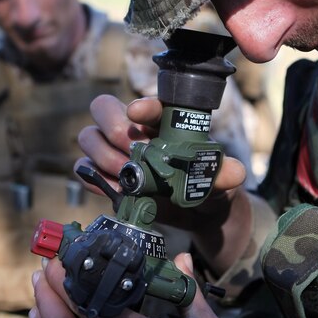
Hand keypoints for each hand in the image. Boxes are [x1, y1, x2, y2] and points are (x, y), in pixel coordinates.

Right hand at [78, 95, 250, 270]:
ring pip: (88, 136)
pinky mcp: (105, 175)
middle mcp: (136, 130)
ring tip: (125, 175)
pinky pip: (83, 168)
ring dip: (102, 155)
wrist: (195, 213)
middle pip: (103, 107)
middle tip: (131, 153)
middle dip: (114, 130)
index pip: (148, 103)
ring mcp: (115, 150)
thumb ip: (224, 174)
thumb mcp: (221, 180)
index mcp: (165, 121)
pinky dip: (92, 177)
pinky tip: (113, 188)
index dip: (141, 106)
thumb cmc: (208, 185)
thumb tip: (234, 173)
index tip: (137, 113)